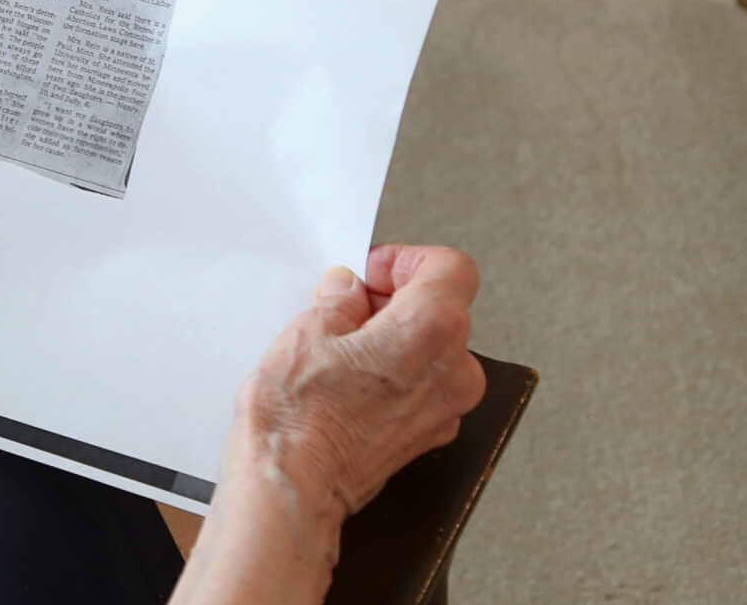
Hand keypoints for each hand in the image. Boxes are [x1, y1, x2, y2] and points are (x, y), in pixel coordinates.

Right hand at [189, 245, 485, 602]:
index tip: (372, 271)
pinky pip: (423, 387)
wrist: (292, 486)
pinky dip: (394, 376)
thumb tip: (349, 293)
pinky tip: (348, 383)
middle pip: (441, 310)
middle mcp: (454, 370)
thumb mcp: (308, 329)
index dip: (406, 260)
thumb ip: (341, 300)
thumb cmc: (298, 418)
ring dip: (393, 340)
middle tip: (344, 308)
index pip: (450, 267)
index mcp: (432, 329)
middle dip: (394, 301)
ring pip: (432, 351)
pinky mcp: (429, 436)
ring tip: (340, 349)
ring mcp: (446, 409)